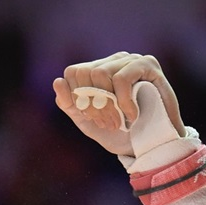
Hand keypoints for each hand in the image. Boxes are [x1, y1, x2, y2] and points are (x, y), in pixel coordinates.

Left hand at [53, 52, 183, 155]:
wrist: (147, 144)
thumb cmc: (117, 132)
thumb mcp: (87, 121)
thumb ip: (70, 104)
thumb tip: (57, 82)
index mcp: (97, 70)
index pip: (73, 72)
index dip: (76, 98)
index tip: (91, 118)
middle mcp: (113, 60)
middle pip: (84, 72)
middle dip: (92, 104)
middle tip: (107, 123)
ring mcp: (130, 60)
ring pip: (100, 73)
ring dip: (107, 104)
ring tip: (119, 121)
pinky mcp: (148, 64)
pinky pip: (122, 78)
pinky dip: (123, 102)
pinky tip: (131, 115)